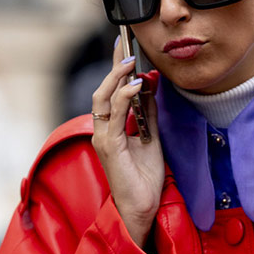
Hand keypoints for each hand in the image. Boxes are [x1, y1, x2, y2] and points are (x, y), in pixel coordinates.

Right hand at [91, 39, 164, 247]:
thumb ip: (148, 113)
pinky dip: (124, 97)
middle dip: (114, 66)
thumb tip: (151, 86)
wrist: (143, 207)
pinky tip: (136, 85)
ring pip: (103, 98)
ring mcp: (103, 137)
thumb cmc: (144, 179)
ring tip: (132, 62)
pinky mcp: (109, 145)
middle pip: (103, 89)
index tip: (125, 48)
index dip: (116, 69)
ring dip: (118, 77)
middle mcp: (102, 130)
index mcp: (110, 128)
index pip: (110, 92)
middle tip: (126, 46)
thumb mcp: (151, 138)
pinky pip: (114, 115)